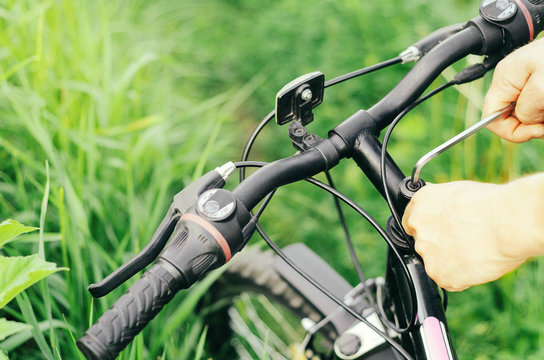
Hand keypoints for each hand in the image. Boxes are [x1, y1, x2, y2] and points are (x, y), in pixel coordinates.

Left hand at [402, 175, 543, 290]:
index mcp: (420, 205)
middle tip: (465, 241)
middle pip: (424, 244)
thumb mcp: (457, 192)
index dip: (429, 228)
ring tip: (475, 250)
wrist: (506, 223)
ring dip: (451, 261)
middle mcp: (418, 230)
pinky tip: (476, 263)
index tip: (441, 232)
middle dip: (441, 245)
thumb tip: (440, 210)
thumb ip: (440, 205)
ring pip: (436, 263)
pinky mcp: (439, 275)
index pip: (412, 223)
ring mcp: (427, 254)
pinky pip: (449, 280)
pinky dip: (462, 277)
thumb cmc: (491, 205)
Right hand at [483, 38, 543, 142]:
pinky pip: (538, 104)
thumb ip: (527, 108)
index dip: (510, 131)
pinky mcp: (540, 81)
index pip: (491, 117)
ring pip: (527, 112)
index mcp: (505, 79)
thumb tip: (524, 119)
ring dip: (541, 118)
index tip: (536, 130)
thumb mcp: (543, 87)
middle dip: (530, 125)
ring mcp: (527, 80)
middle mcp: (512, 80)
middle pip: (510, 117)